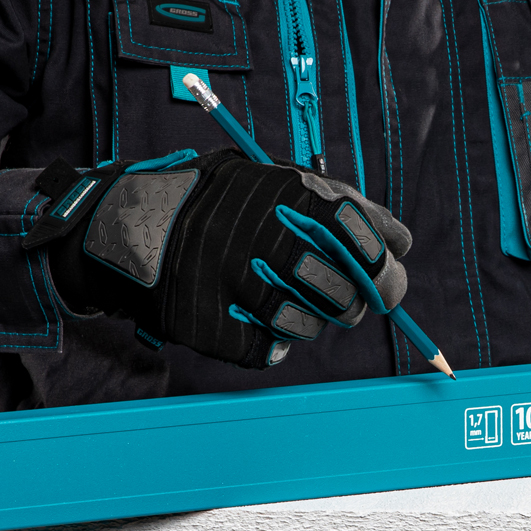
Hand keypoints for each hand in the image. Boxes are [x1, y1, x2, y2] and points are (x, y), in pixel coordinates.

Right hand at [24, 151, 410, 369]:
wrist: (131, 226)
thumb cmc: (219, 204)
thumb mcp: (275, 181)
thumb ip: (339, 206)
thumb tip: (400, 244)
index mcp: (288, 196)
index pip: (365, 237)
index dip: (384, 260)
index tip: (387, 269)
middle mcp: (267, 240)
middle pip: (348, 292)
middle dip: (355, 299)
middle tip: (342, 296)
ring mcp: (239, 288)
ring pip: (311, 325)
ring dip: (307, 318)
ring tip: (279, 296)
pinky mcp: (217, 329)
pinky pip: (269, 350)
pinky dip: (266, 339)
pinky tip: (245, 313)